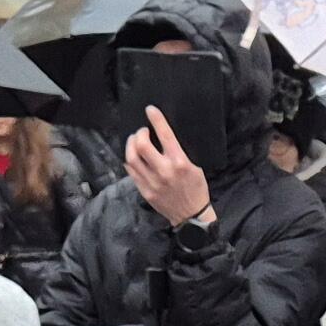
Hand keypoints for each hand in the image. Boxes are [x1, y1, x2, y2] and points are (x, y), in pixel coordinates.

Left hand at [123, 108, 213, 226]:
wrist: (191, 215)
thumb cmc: (196, 188)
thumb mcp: (195, 166)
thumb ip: (179, 153)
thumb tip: (165, 136)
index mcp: (179, 162)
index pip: (165, 135)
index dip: (156, 119)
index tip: (150, 109)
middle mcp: (164, 171)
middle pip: (141, 145)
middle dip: (139, 133)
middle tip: (142, 132)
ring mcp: (152, 182)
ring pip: (131, 158)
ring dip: (131, 145)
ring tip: (135, 141)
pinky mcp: (145, 191)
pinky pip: (131, 171)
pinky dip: (130, 160)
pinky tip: (134, 157)